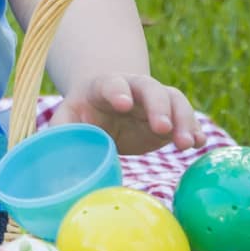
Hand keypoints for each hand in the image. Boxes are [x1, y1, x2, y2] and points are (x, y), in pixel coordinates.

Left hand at [48, 74, 196, 155]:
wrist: (104, 109)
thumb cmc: (81, 115)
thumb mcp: (66, 121)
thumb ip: (59, 135)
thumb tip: (48, 167)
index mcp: (103, 86)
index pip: (111, 83)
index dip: (118, 91)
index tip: (123, 104)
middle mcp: (134, 88)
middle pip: (150, 89)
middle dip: (157, 106)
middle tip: (162, 128)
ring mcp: (155, 101)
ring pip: (174, 102)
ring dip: (183, 120)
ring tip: (188, 144)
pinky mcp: (170, 117)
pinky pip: (186, 119)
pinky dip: (195, 129)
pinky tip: (200, 144)